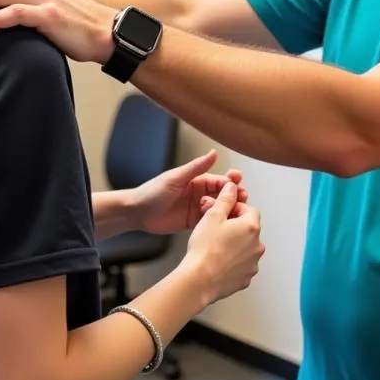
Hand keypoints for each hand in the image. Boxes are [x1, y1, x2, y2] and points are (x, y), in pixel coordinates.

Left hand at [133, 149, 247, 234]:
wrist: (136, 212)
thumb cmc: (152, 191)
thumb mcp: (176, 178)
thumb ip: (196, 167)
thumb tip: (214, 152)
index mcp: (197, 181)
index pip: (219, 180)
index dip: (230, 182)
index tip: (239, 182)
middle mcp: (199, 194)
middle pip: (223, 195)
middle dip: (234, 197)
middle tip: (243, 198)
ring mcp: (197, 209)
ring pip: (219, 210)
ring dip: (228, 211)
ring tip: (235, 213)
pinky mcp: (193, 223)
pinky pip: (210, 223)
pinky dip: (218, 224)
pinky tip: (225, 226)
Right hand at [181, 181, 263, 306]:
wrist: (199, 281)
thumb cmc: (204, 250)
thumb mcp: (213, 215)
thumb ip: (225, 199)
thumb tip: (232, 188)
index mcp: (251, 227)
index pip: (250, 210)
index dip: (235, 209)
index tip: (223, 213)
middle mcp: (257, 246)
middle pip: (249, 229)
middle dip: (234, 227)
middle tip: (216, 229)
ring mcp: (252, 264)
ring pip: (245, 247)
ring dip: (235, 245)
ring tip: (215, 247)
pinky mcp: (245, 278)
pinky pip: (241, 264)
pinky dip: (232, 262)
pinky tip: (217, 261)